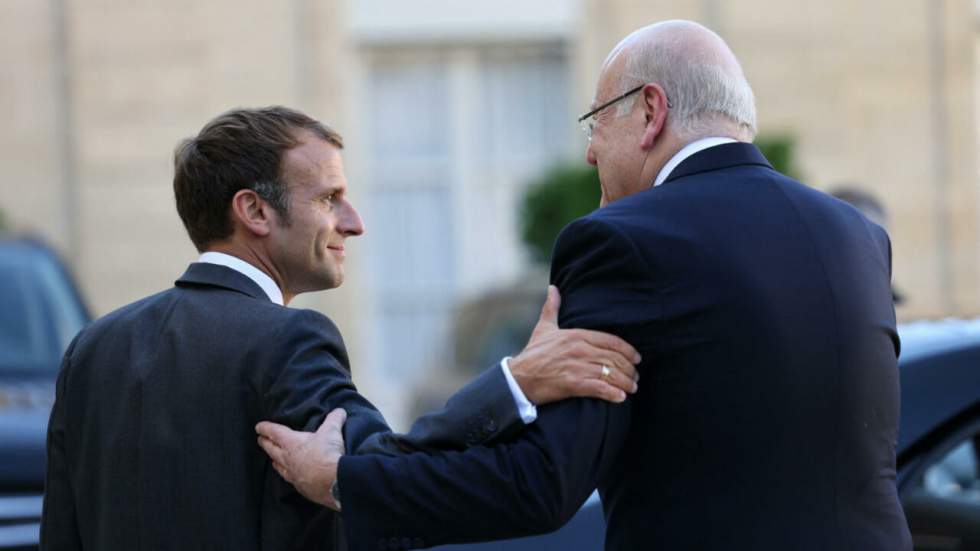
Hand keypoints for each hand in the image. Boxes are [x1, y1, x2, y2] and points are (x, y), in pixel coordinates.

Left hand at [255, 408, 346, 509]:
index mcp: (292, 443)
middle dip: (265, 444)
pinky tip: (291, 477)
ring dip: (275, 462)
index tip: (258, 427)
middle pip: (272, 450)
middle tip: (260, 440)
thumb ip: (334, 419)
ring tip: (272, 460)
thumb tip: (340, 411)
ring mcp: (293, 475)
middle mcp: (288, 459)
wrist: (334, 482)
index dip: (266, 428)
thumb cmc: (327, 453)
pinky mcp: (301, 488)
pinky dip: (289, 477)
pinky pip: (291, 480)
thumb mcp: (332, 431)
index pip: (275, 433)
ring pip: (279, 467)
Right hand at [509, 285, 640, 404]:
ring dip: (625, 382)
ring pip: (610, 373)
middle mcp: (579, 349)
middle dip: (629, 369)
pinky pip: (599, 388)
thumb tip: (553, 288)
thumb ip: (552, 308)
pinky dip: (613, 394)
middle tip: (635, 376)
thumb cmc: (532, 353)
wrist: (518, 378)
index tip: (637, 358)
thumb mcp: (543, 328)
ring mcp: (577, 366)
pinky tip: (620, 398)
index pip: (611, 341)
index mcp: (576, 335)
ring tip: (631, 388)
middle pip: (614, 358)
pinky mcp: (573, 384)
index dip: (628, 350)